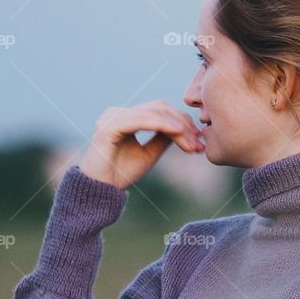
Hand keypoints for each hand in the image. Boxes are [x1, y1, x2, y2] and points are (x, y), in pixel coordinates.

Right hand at [80, 101, 204, 188]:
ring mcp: (112, 117)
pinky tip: (177, 132)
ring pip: (153, 113)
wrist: (100, 190)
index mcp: (126, 117)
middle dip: (183, 124)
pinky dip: (161, 124)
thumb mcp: (149, 154)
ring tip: (192, 142)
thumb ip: (163, 139)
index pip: (160, 111)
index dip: (182, 122)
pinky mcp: (109, 126)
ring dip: (177, 126)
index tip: (200, 140)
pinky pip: (140, 120)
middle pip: (160, 108)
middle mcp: (118, 113)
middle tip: (199, 142)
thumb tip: (184, 129)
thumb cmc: (121, 173)